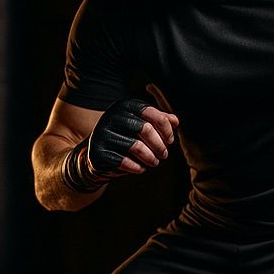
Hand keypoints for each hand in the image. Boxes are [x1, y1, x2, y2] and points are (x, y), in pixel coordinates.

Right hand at [63, 99, 178, 192]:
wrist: (98, 153)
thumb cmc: (126, 137)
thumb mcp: (142, 124)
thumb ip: (159, 121)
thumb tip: (175, 121)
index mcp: (124, 106)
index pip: (152, 113)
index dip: (165, 128)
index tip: (170, 141)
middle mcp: (111, 117)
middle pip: (145, 129)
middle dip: (160, 145)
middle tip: (164, 155)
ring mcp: (102, 134)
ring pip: (136, 147)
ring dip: (151, 158)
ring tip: (155, 162)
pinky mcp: (98, 153)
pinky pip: (125, 162)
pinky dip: (138, 167)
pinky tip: (141, 168)